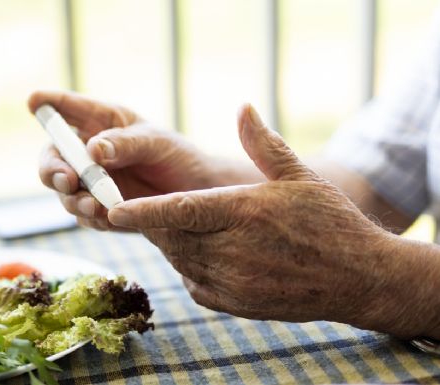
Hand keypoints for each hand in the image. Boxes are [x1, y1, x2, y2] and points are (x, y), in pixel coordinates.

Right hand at [30, 91, 216, 230]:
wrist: (196, 196)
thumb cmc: (176, 156)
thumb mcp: (155, 142)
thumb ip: (124, 144)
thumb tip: (93, 150)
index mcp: (101, 122)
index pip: (68, 109)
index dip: (48, 103)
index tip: (34, 100)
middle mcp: (88, 151)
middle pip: (52, 158)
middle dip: (53, 169)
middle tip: (68, 179)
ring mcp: (90, 182)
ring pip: (64, 191)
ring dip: (72, 198)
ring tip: (93, 205)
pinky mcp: (97, 209)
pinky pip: (84, 215)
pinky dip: (91, 216)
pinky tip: (106, 217)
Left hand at [108, 104, 432, 335]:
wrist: (362, 278)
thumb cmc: (331, 222)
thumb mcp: (300, 176)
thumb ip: (263, 145)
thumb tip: (242, 108)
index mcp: (243, 213)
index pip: (180, 210)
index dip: (143, 210)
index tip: (111, 208)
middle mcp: (233, 251)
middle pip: (171, 235)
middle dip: (151, 221)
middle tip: (138, 204)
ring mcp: (232, 282)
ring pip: (179, 259)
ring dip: (169, 242)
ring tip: (174, 225)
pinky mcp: (234, 304)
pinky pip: (193, 283)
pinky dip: (188, 266)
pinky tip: (201, 252)